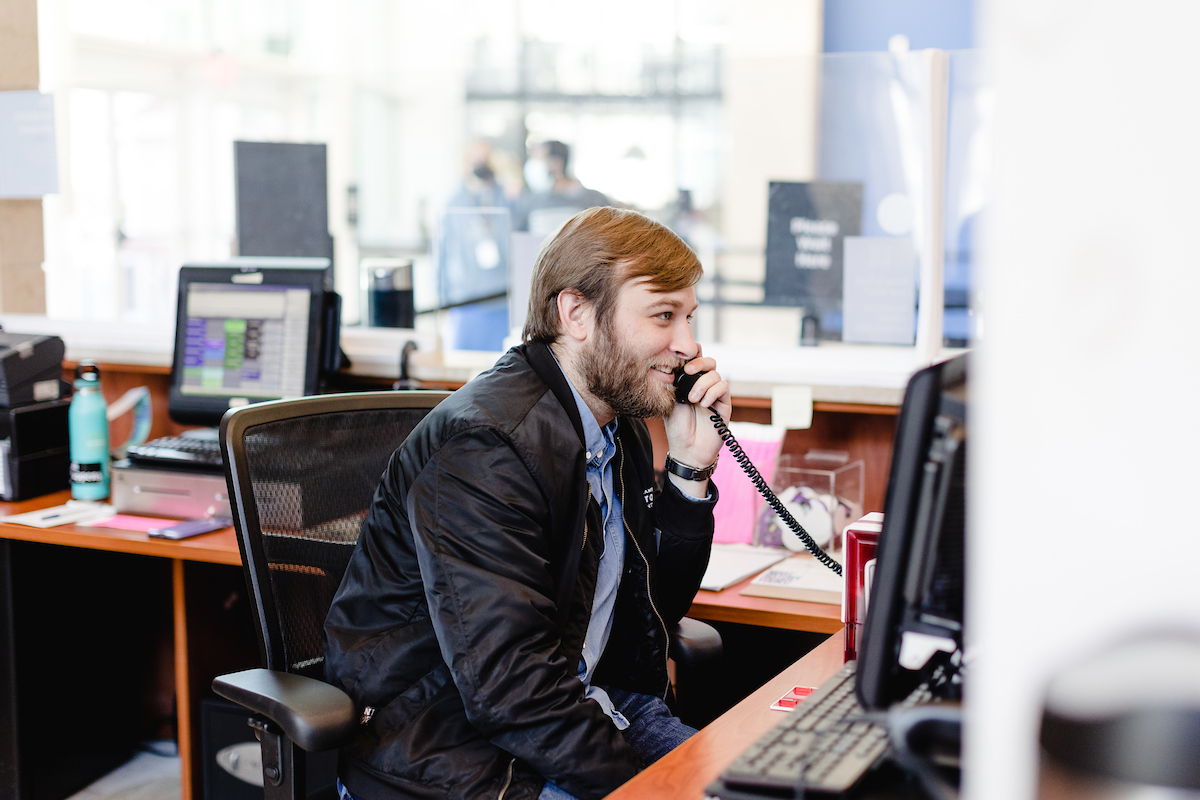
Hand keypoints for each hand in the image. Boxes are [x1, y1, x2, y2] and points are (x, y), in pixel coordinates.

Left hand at [664, 355, 729, 471]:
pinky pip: (723, 388)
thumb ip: (675, 383)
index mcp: (690, 383)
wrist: (687, 449)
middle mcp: (704, 386)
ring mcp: (714, 395)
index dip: (690, 356)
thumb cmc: (677, 428)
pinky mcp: (724, 404)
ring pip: (715, 374)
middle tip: (688, 372)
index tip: (680, 364)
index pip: (694, 360)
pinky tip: (704, 404)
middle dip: (698, 363)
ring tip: (693, 400)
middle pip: (709, 361)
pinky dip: (713, 392)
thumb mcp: (670, 402)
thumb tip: (677, 365)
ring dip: (702, 384)